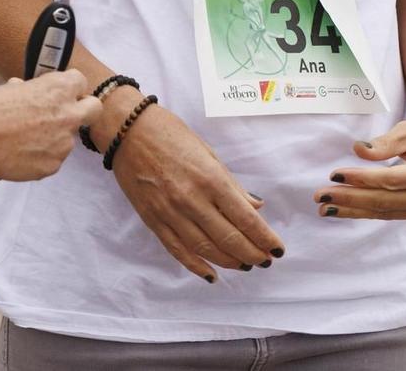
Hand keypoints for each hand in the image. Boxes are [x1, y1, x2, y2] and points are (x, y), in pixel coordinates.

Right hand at [0, 71, 98, 190]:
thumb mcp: (12, 89)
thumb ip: (31, 92)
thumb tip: (26, 91)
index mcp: (59, 88)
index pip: (80, 81)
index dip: (68, 87)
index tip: (58, 93)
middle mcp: (69, 114)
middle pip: (94, 109)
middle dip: (83, 110)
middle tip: (62, 115)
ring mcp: (63, 143)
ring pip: (68, 139)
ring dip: (53, 138)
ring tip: (24, 141)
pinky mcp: (53, 165)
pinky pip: (53, 159)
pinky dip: (40, 157)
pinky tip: (19, 154)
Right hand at [108, 97, 284, 280]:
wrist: (128, 131)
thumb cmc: (171, 134)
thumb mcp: (208, 153)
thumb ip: (232, 185)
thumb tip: (256, 206)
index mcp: (211, 179)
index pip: (246, 218)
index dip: (265, 238)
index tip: (278, 249)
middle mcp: (192, 200)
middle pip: (229, 239)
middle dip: (252, 253)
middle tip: (266, 260)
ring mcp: (170, 213)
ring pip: (205, 249)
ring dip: (229, 261)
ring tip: (246, 265)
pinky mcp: (153, 221)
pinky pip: (178, 250)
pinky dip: (196, 266)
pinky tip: (211, 274)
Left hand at [315, 114, 405, 220]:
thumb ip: (385, 143)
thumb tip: (358, 150)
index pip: (392, 179)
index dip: (362, 178)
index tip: (335, 175)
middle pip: (385, 200)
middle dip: (350, 198)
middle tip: (320, 195)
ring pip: (385, 211)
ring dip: (352, 210)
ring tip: (325, 207)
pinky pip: (390, 214)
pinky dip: (365, 212)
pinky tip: (344, 209)